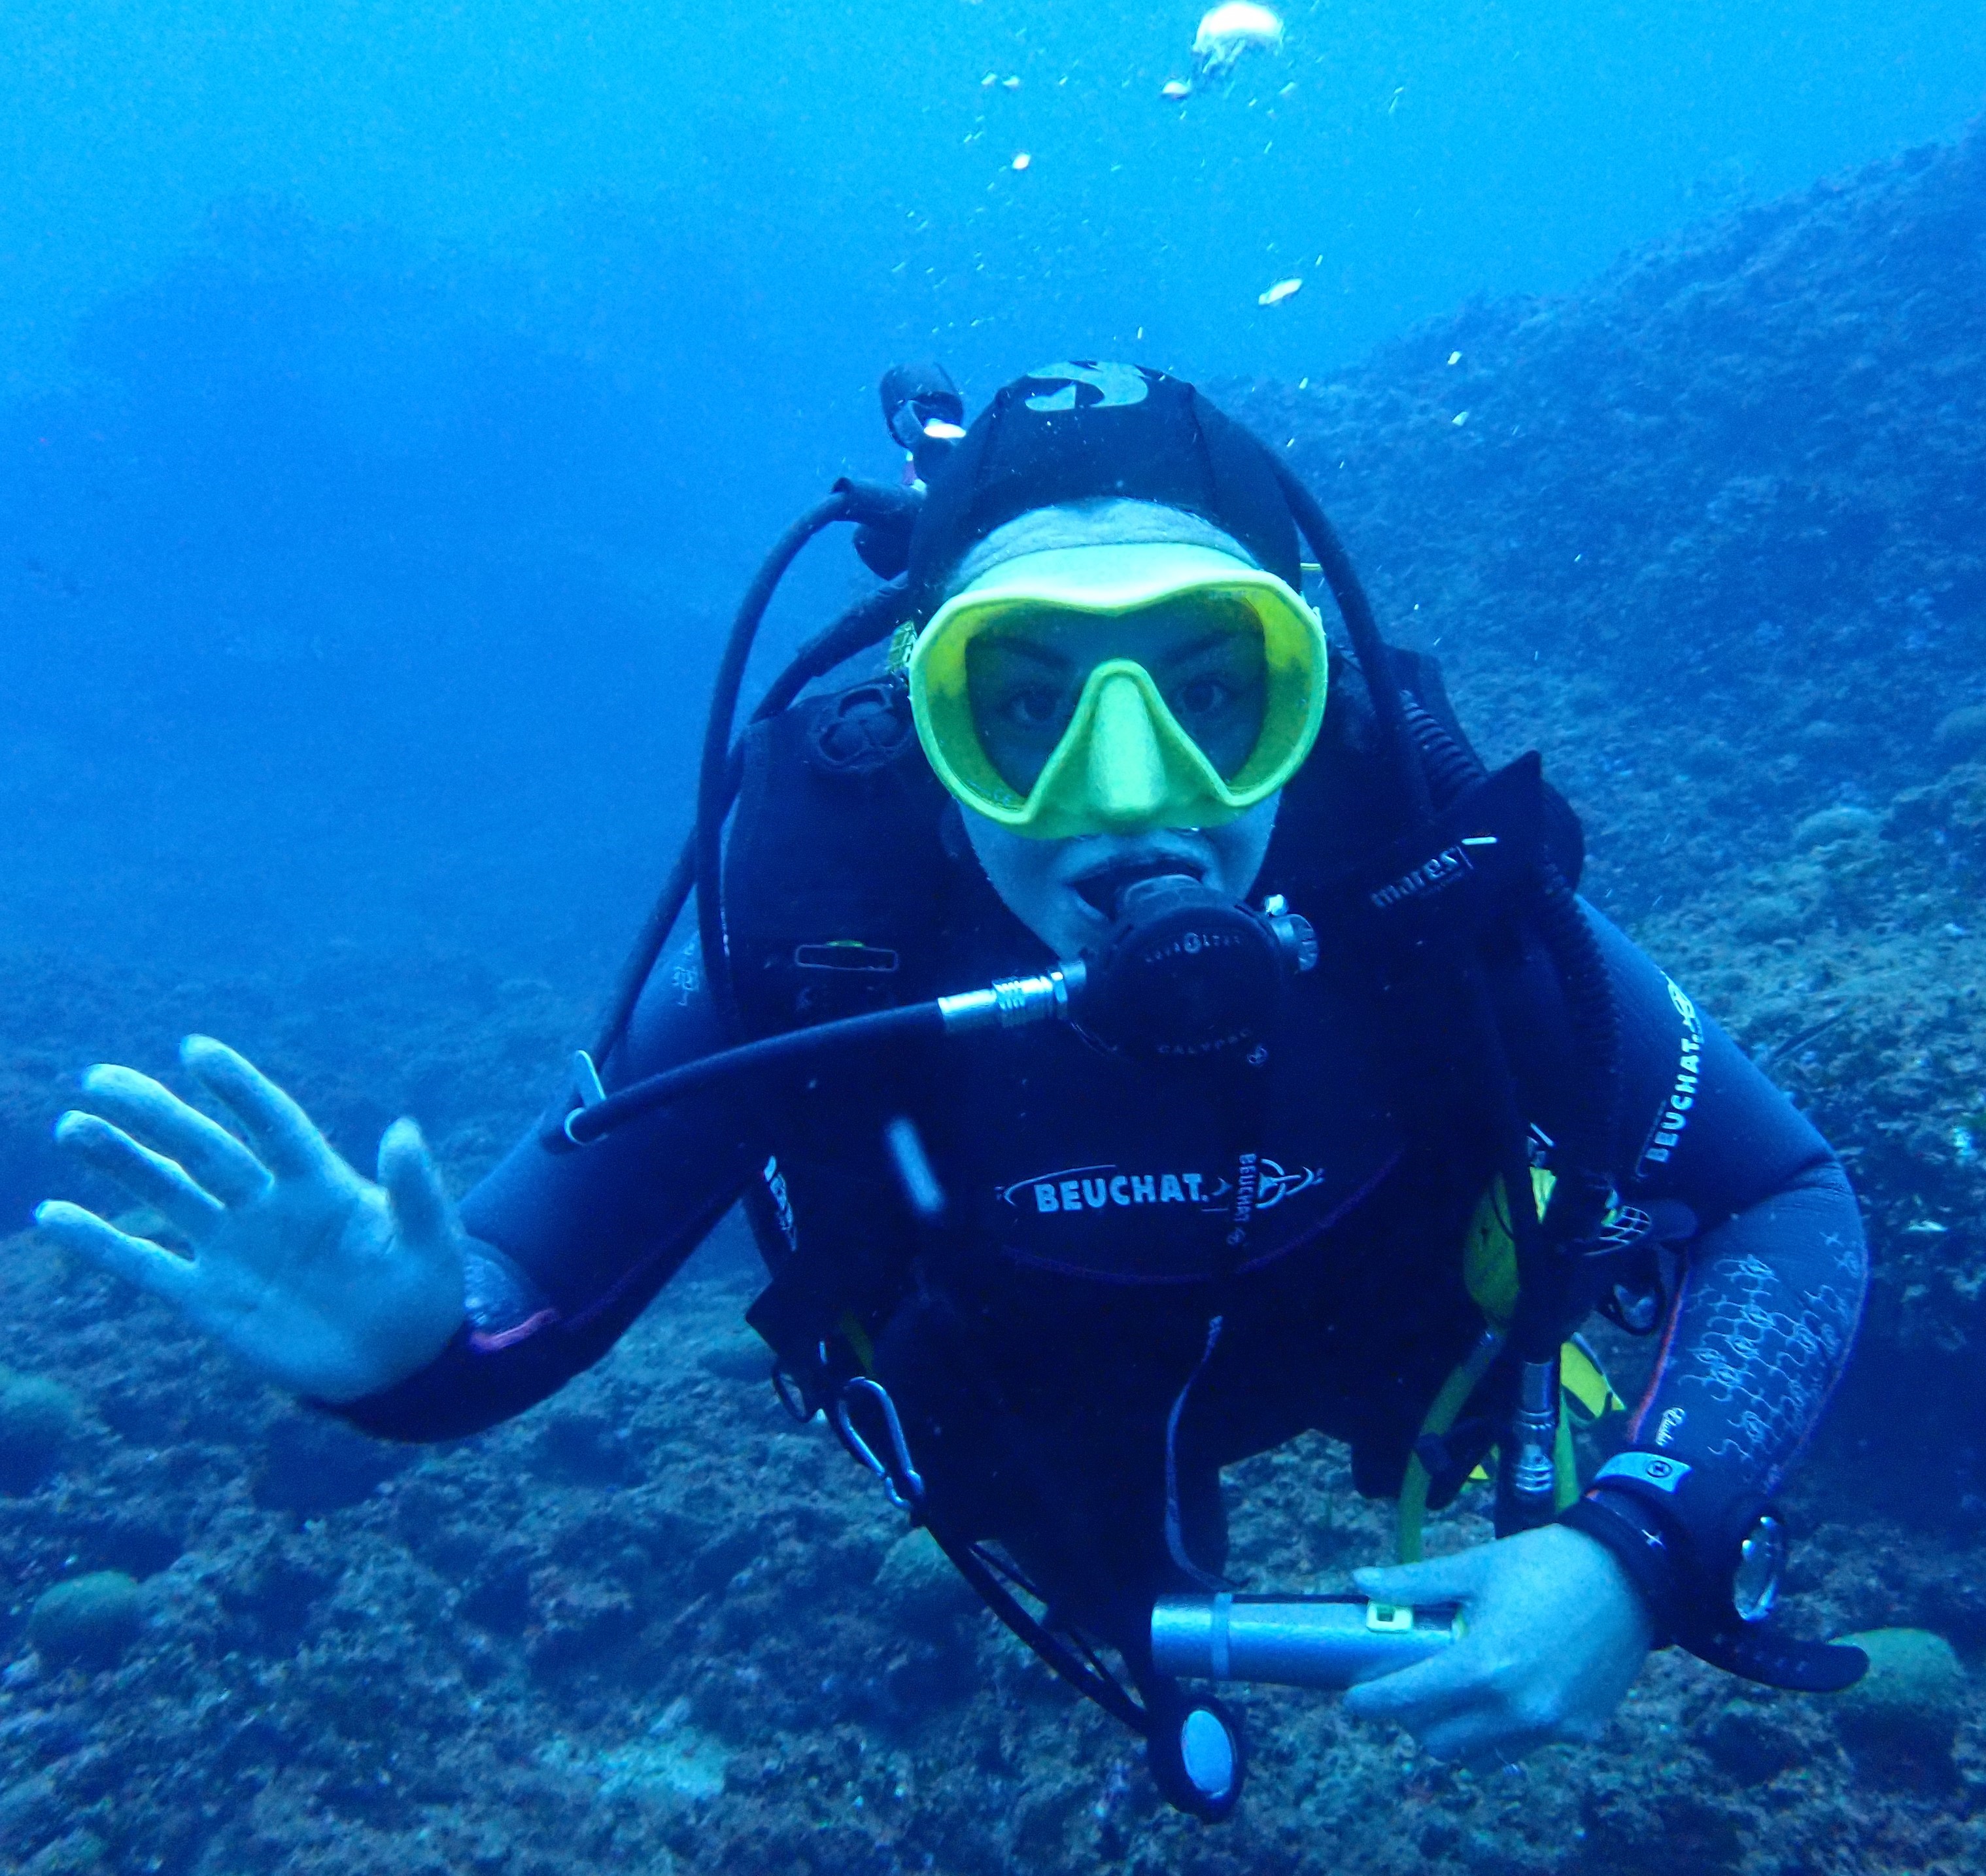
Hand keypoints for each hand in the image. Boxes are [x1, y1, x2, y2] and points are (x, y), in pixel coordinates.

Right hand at [35, 1036, 464, 1402]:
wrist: (397, 1359)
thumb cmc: (422, 1291)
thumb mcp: (431, 1241)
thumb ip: (415, 1189)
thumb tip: (402, 1128)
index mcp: (321, 1184)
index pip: (273, 1123)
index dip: (238, 1088)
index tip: (196, 1050)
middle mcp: (267, 1205)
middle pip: (204, 1148)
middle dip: (155, 1113)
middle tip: (99, 1078)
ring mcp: (234, 1248)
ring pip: (167, 1193)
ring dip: (121, 1161)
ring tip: (74, 1126)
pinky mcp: (210, 1297)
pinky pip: (145, 1264)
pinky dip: (100, 1243)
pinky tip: (54, 1215)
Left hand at [1343, 1525, 1654, 1764]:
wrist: (1629, 1575)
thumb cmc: (1545, 1564)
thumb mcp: (1474, 1567)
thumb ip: (1415, 1584)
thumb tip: (1363, 1583)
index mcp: (1483, 1665)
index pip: (1408, 1699)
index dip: (1371, 1702)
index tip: (1354, 1699)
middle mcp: (1515, 1708)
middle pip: (1438, 1742)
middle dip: (1412, 1720)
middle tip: (1408, 1691)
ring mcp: (1551, 1726)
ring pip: (1479, 1758)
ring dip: (1455, 1734)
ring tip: (1453, 1698)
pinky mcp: (1580, 1731)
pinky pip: (1523, 1748)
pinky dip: (1501, 1732)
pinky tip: (1503, 1697)